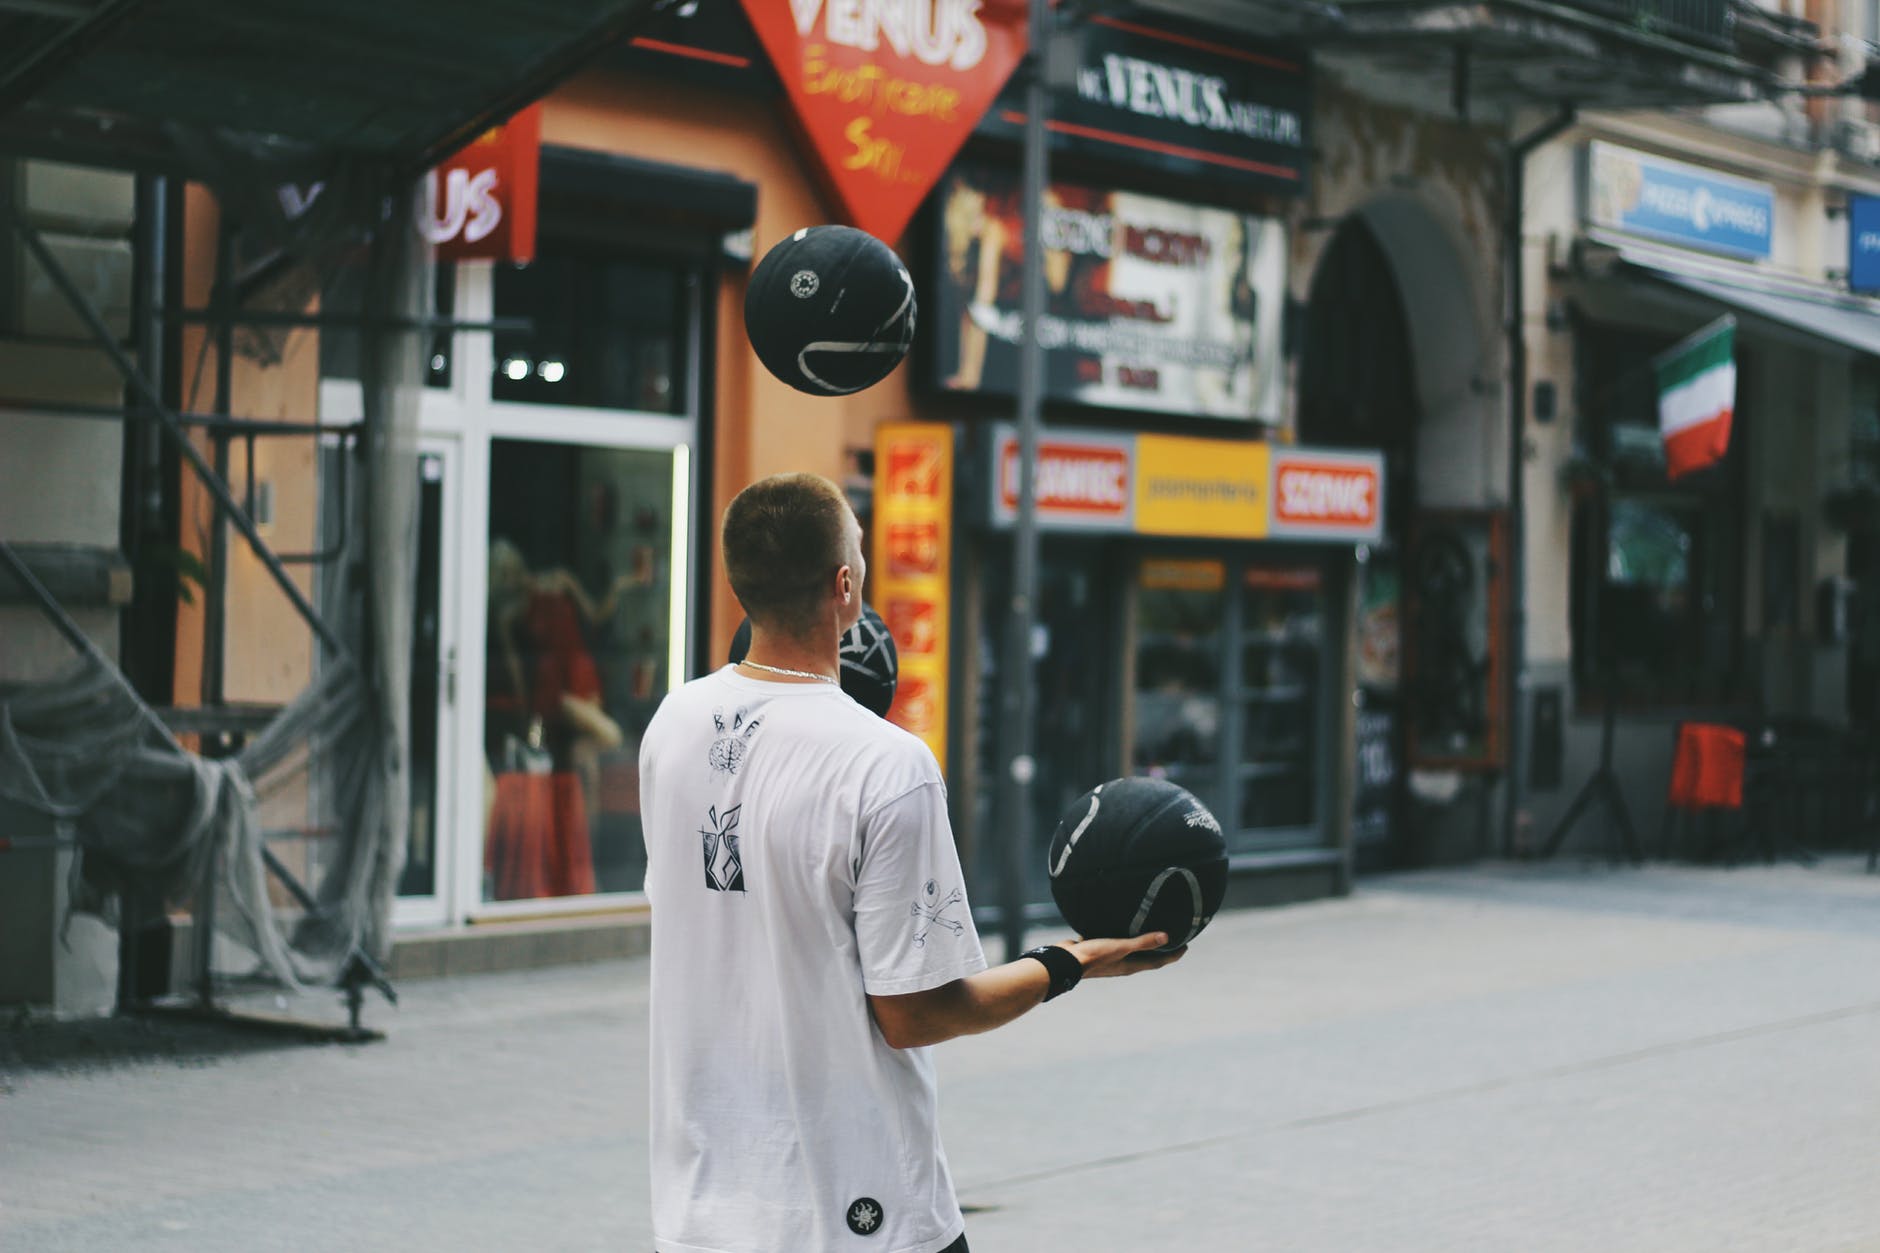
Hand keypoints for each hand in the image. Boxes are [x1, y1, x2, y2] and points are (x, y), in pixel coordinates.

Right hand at [1063, 933, 1184, 977]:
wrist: (1066, 960)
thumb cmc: (1094, 955)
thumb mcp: (1121, 947)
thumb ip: (1142, 942)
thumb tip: (1166, 937)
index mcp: (1131, 965)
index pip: (1158, 962)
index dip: (1173, 955)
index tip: (1185, 946)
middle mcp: (1123, 964)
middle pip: (1147, 957)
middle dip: (1160, 949)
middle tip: (1172, 937)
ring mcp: (1111, 958)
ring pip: (1131, 950)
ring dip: (1142, 943)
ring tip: (1149, 929)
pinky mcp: (1100, 950)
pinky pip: (1116, 943)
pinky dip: (1124, 936)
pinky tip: (1121, 925)